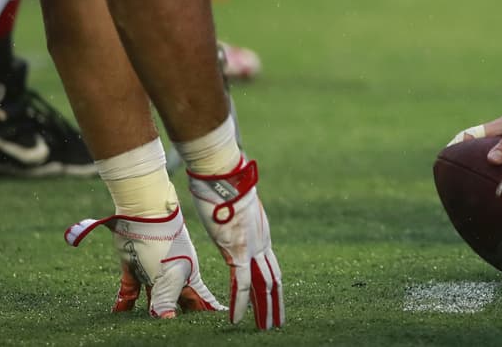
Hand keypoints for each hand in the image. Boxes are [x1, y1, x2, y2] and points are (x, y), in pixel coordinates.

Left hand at [64, 205, 223, 317]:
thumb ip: (166, 302)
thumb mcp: (168, 277)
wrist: (143, 214)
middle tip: (176, 332)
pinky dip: (124, 303)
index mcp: (188, 278)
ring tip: (144, 328)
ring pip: (152, 299)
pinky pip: (130, 291)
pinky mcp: (133, 267)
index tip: (218, 324)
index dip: (208, 313)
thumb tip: (167, 324)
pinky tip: (119, 313)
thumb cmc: (163, 244)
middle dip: (176, 316)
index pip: (201, 301)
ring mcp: (152, 272)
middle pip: (176, 302)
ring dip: (148, 312)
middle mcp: (172, 276)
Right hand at [188, 157, 282, 327]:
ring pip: (263, 285)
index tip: (273, 299)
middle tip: (277, 322)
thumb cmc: (224, 183)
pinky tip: (238, 318)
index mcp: (260, 232)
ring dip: (264, 309)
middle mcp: (260, 242)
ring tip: (267, 328)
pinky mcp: (238, 249)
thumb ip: (234, 214)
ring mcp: (252, 246)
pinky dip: (241, 302)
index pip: (270, 265)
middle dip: (274, 303)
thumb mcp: (233, 204)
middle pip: (272, 278)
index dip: (272, 285)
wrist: (224, 173)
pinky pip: (241, 282)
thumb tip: (227, 209)